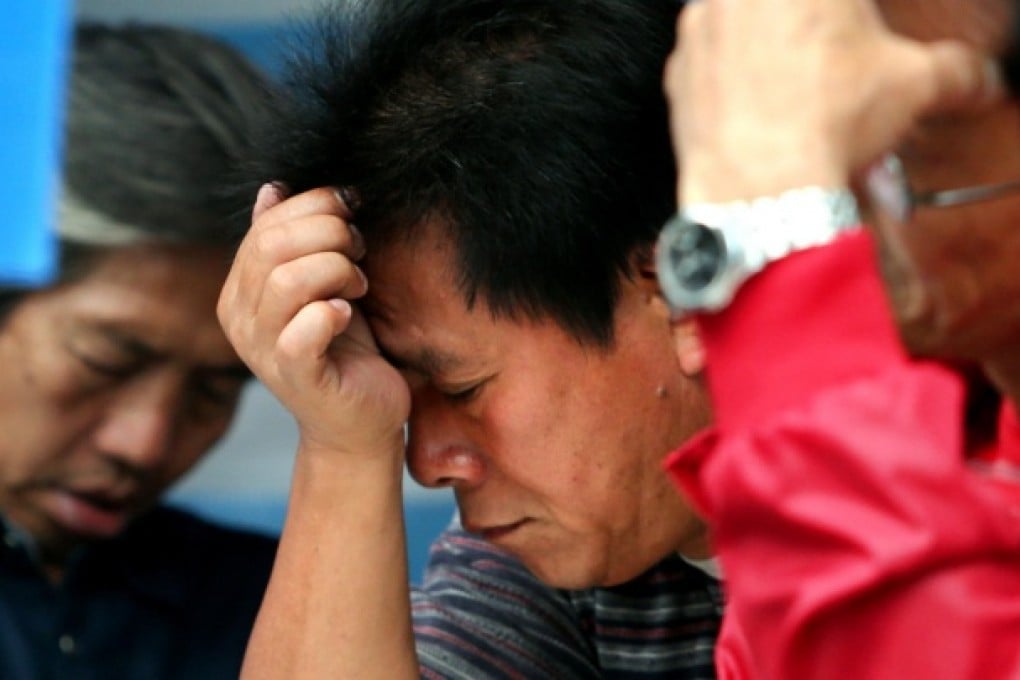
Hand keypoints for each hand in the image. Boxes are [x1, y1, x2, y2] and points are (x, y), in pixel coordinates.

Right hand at [218, 184, 409, 456]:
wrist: (359, 422)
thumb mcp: (318, 285)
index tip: (352, 213)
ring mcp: (263, 350)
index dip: (316, 205)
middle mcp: (239, 318)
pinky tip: (348, 315)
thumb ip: (292, 242)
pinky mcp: (295, 377)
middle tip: (360, 251)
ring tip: (359, 287)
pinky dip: (333, 312)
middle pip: (273, 245)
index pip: (267, 224)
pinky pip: (303, 330)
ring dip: (338, 270)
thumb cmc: (344, 349)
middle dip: (330, 233)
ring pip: (289, 280)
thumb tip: (272, 189)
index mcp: (240, 289)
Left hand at [666, 0, 1003, 203]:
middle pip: (784, 9)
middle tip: (827, 66)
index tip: (851, 46)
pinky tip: (756, 114)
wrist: (761, 186)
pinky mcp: (675, 72)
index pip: (838, 3)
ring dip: (765, 51)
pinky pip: (706, 65)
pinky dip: (728, 83)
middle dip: (806, 33)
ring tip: (794, 94)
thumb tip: (974, 79)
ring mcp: (701, 26)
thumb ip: (952, 70)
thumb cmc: (828, 123)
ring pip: (740, 27)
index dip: (846, 22)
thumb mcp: (915, 86)